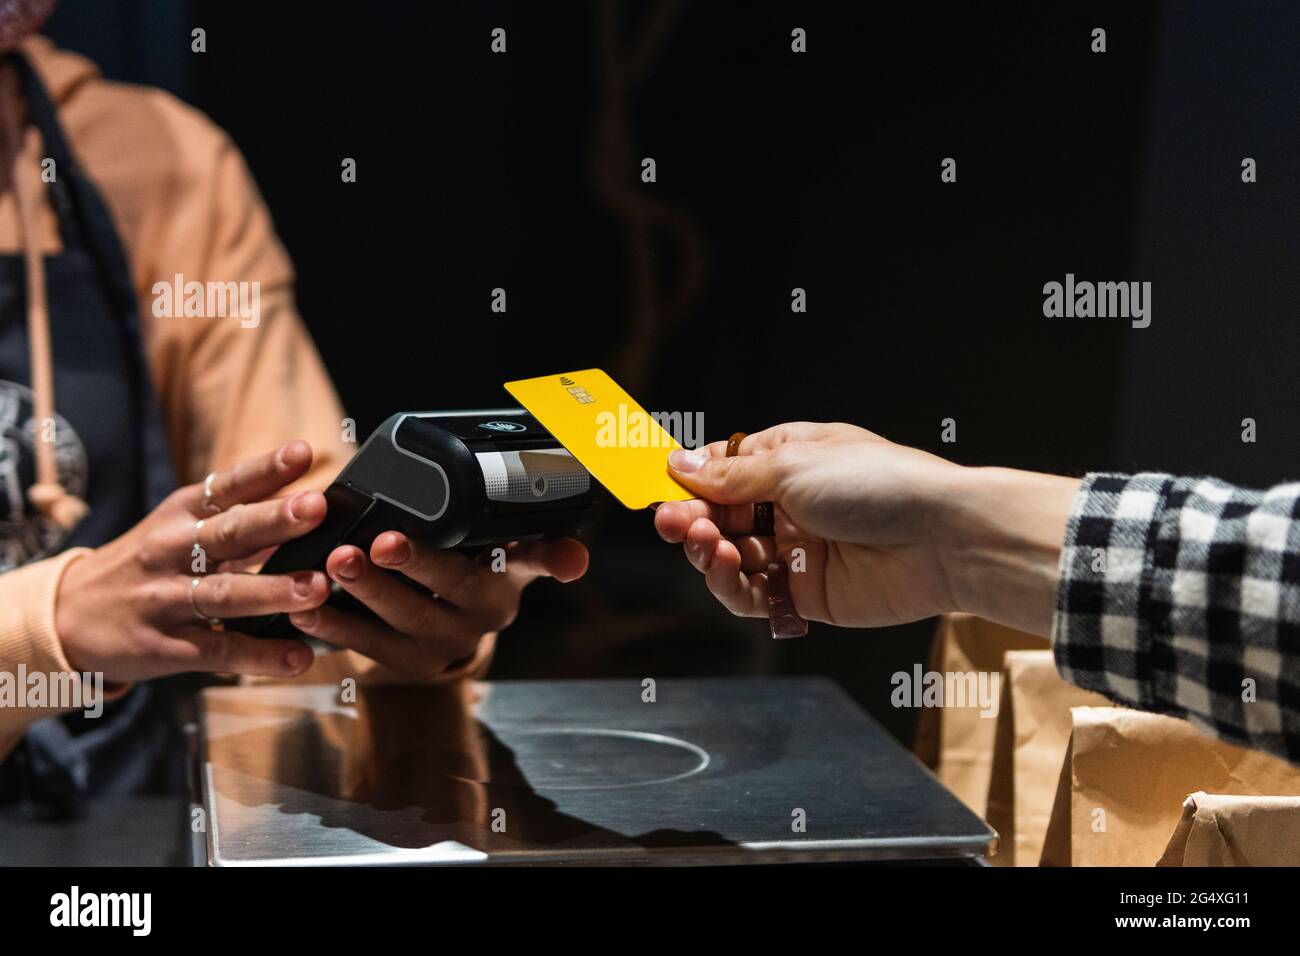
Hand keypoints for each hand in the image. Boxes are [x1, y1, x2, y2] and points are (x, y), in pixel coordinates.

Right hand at [57, 441, 331, 682]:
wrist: (68, 614)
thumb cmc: (147, 563)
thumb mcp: (178, 529)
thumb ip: (239, 518)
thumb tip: (311, 503)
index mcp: (181, 514)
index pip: (226, 486)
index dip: (265, 469)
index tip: (303, 452)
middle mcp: (172, 551)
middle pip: (228, 533)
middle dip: (274, 520)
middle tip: (316, 507)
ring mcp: (165, 599)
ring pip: (224, 593)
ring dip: (272, 590)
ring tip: (317, 588)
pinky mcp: (164, 646)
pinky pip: (218, 650)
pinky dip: (260, 656)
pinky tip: (298, 657)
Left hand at [287, 534, 588, 681]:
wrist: (444, 625)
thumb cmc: (462, 561)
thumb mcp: (489, 542)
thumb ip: (506, 524)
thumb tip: (557, 535)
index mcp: (513, 571)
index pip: (541, 560)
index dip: (557, 559)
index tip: (571, 562)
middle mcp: (490, 611)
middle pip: (457, 586)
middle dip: (417, 564)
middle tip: (382, 541)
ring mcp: (452, 644)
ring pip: (410, 620)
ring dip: (370, 593)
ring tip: (335, 564)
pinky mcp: (415, 668)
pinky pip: (372, 647)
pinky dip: (337, 625)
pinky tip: (308, 607)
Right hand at [654, 422, 1079, 634]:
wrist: (941, 539)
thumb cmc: (880, 484)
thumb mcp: (793, 466)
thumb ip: (731, 476)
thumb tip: (677, 464)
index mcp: (789, 459)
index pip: (722, 471)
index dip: (689, 483)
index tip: (659, 492)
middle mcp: (790, 504)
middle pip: (721, 516)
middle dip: (692, 519)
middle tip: (673, 524)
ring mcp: (797, 550)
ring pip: (732, 557)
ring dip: (710, 552)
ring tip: (708, 545)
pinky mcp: (807, 593)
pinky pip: (755, 595)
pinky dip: (735, 586)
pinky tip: (731, 570)